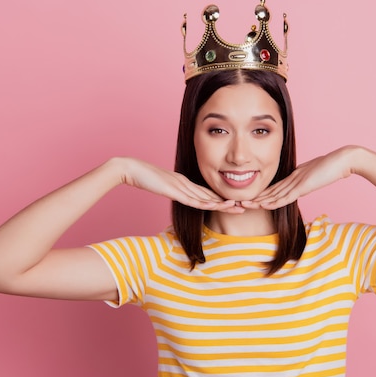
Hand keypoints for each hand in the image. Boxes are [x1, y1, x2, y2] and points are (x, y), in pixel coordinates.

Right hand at [121, 158, 242, 212]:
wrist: (131, 169)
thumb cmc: (143, 177)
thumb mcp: (162, 186)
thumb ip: (172, 191)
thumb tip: (179, 196)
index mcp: (184, 183)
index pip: (206, 193)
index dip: (220, 199)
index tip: (234, 204)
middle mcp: (186, 183)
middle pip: (210, 195)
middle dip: (227, 202)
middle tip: (244, 206)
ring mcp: (180, 186)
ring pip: (204, 197)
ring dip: (221, 203)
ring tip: (236, 207)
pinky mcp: (173, 189)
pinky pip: (191, 198)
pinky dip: (204, 203)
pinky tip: (214, 206)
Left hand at [242, 146, 358, 209]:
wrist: (343, 160)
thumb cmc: (334, 166)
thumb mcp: (317, 174)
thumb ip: (309, 179)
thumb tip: (306, 183)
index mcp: (295, 176)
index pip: (275, 188)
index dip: (262, 195)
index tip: (251, 200)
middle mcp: (292, 179)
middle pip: (270, 191)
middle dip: (255, 199)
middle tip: (239, 203)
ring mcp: (296, 183)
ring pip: (273, 195)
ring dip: (259, 202)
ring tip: (244, 206)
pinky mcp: (302, 186)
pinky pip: (284, 196)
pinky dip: (273, 202)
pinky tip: (262, 205)